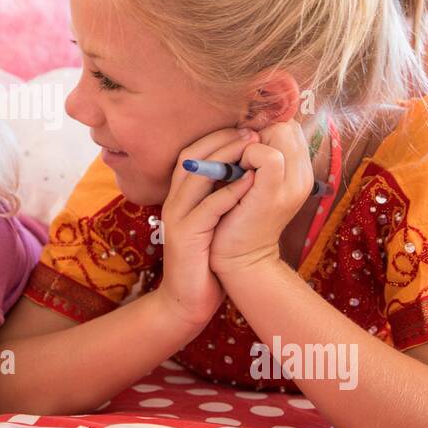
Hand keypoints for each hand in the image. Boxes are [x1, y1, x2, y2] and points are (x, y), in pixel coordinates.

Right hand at [158, 128, 259, 329]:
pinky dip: (229, 192)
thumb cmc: (206, 259)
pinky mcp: (185, 236)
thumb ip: (223, 195)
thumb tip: (249, 170)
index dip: (218, 136)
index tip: (247, 127)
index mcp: (180, 195)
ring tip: (253, 146)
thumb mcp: (213, 221)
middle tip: (252, 130)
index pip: (193, 152)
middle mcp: (174, 201)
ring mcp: (177, 217)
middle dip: (222, 139)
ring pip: (197, 176)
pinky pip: (207, 208)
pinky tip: (251, 182)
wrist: (187, 300)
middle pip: (191, 156)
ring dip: (226, 157)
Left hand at [208, 118, 311, 281]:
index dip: (264, 129)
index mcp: (300, 171)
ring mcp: (292, 184)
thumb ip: (258, 156)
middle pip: (286, 124)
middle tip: (239, 158)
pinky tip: (234, 174)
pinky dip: (246, 156)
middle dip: (258, 132)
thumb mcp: (254, 181)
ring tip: (236, 167)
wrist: (239, 258)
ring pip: (280, 132)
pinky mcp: (274, 193)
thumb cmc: (238, 215)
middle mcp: (303, 175)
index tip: (244, 149)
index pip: (289, 126)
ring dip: (250, 142)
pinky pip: (268, 155)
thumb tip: (247, 126)